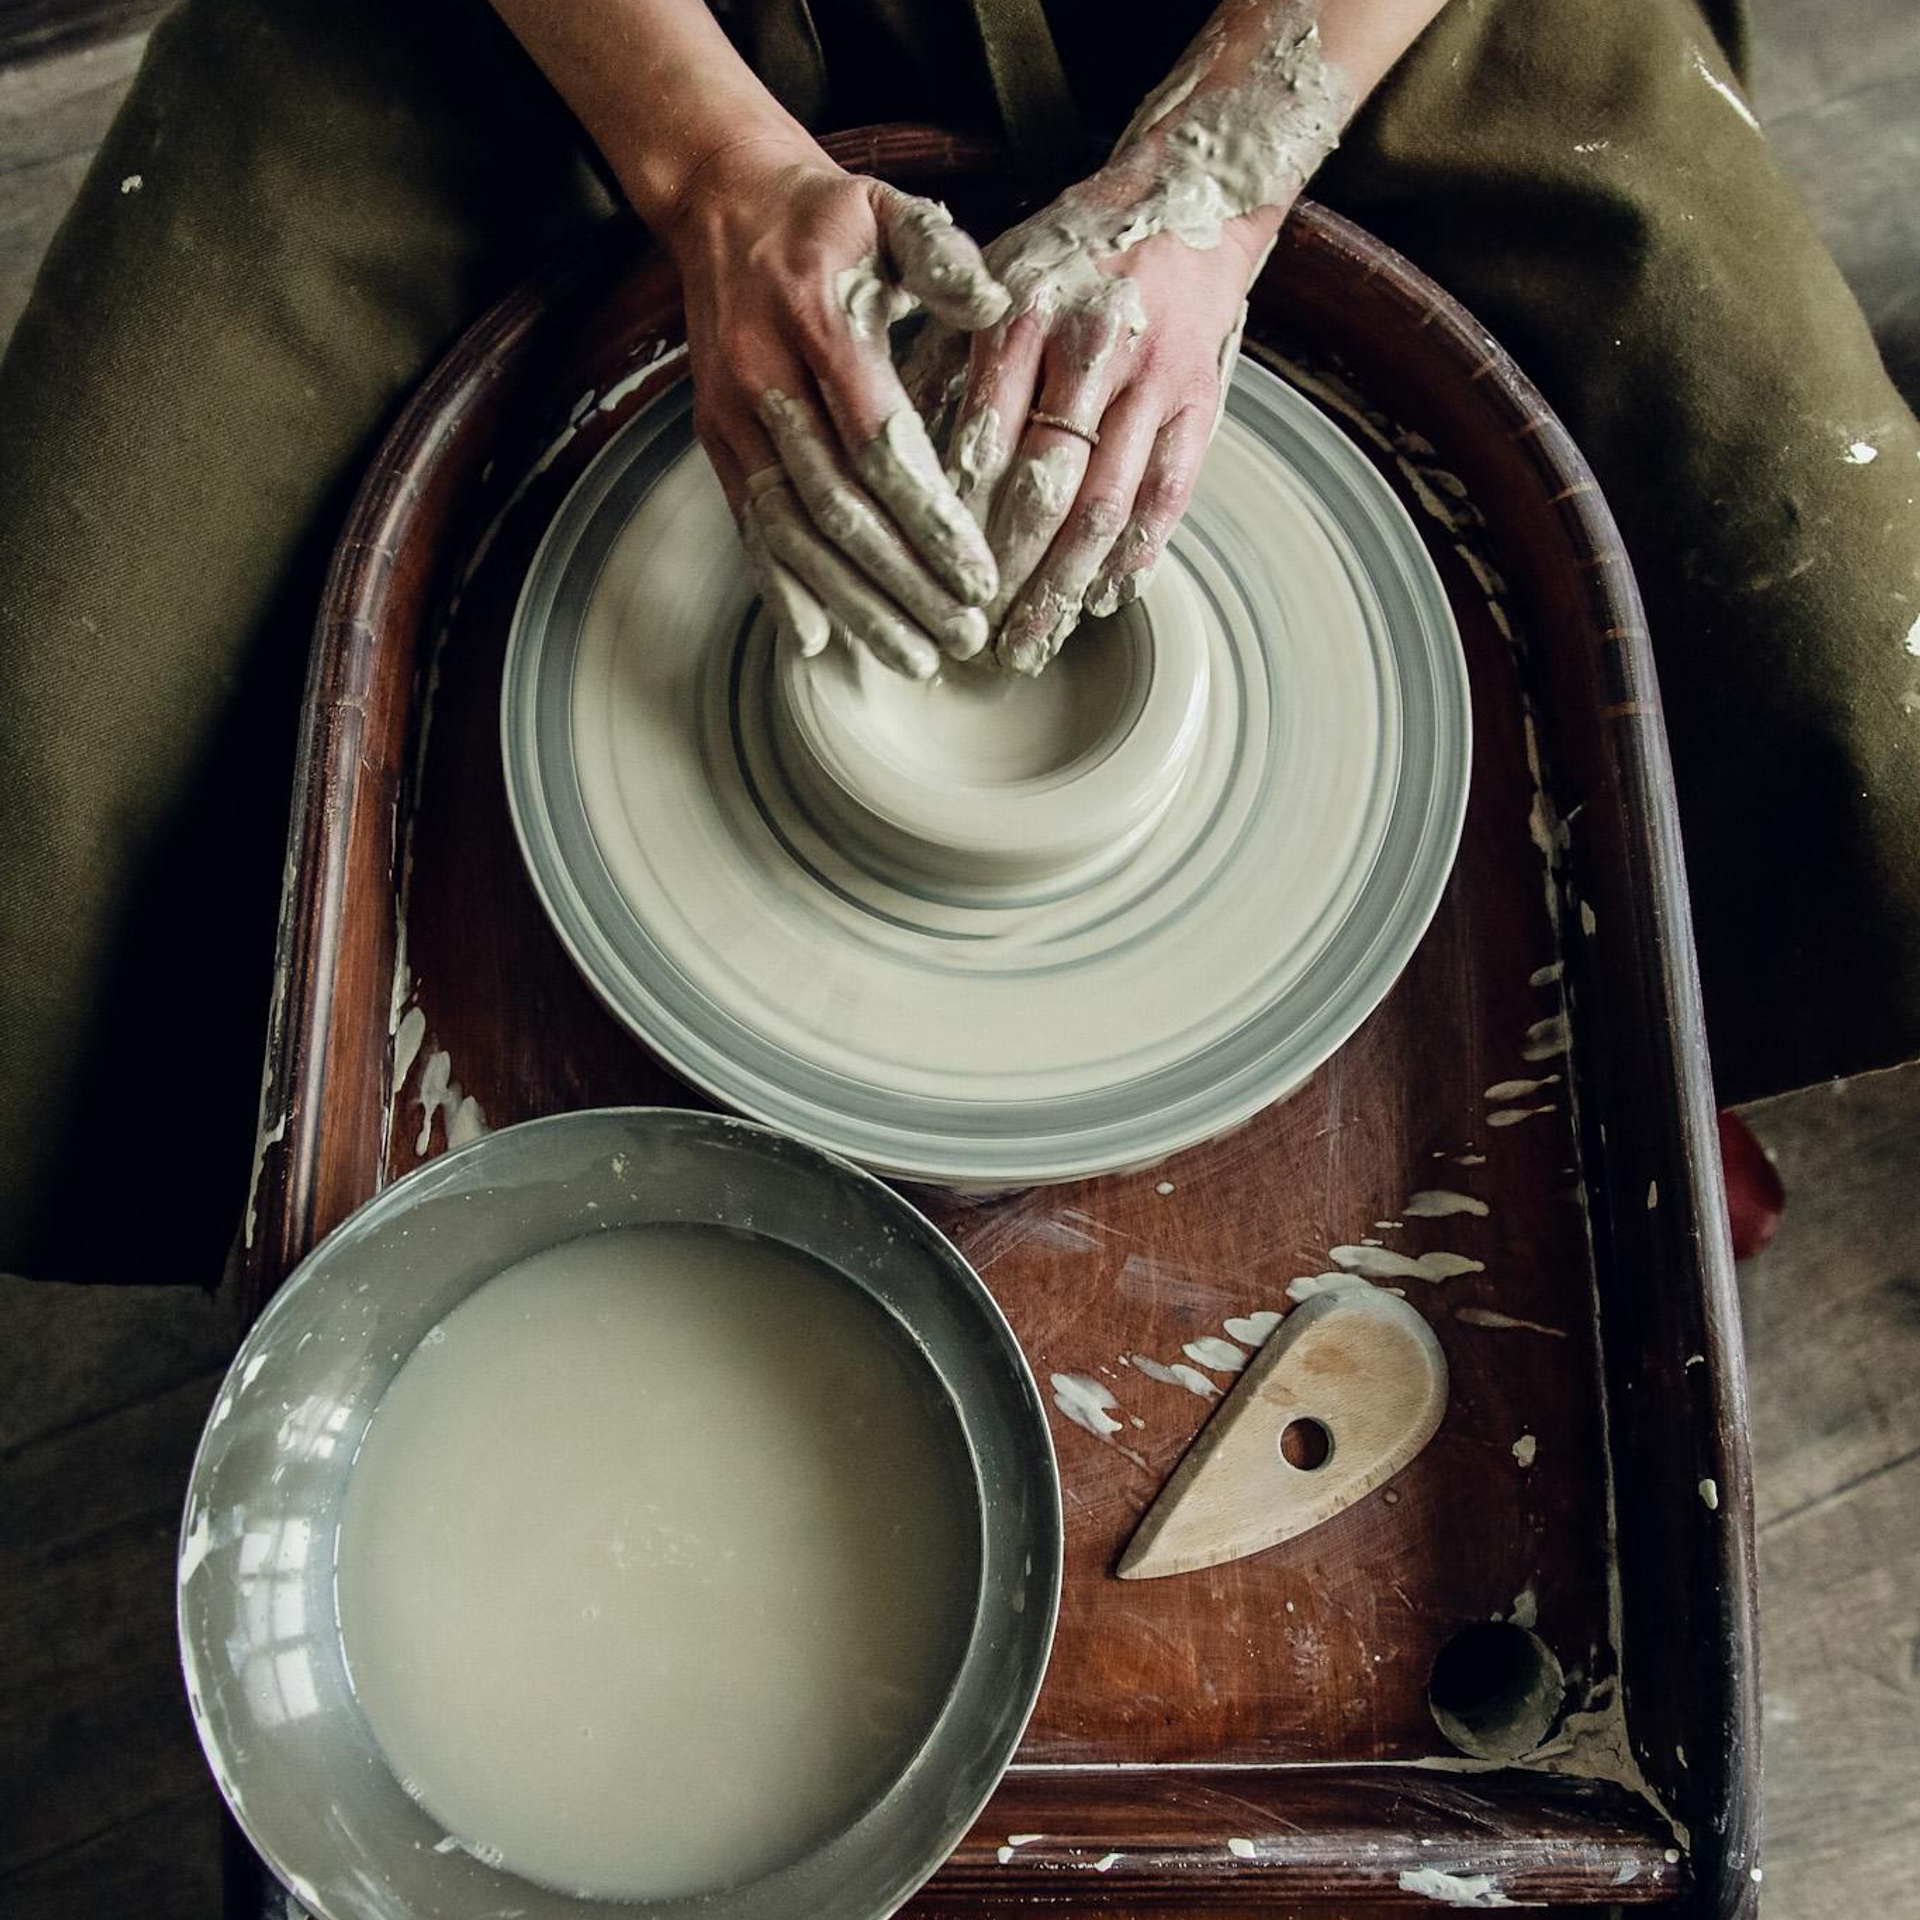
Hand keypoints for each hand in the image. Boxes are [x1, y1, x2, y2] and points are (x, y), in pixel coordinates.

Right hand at [663, 139, 1011, 678]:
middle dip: (905, 584)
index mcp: (819, 323)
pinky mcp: (718, 443)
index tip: (980, 575)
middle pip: (840, 508)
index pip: (879, 445)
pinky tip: (817, 641)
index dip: (930, 520)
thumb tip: (997, 306)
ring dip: (854, 604)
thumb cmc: (828, 220)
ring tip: (913, 657)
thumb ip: (944, 259)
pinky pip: (750, 527)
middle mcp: (766, 380)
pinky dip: (780, 588)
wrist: (723, 204)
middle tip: (963, 636)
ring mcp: (733, 419)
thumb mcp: (890, 213)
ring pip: (794, 533)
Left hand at [910, 181, 1278, 674]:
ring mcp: (1154, 379)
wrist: (1192, 196)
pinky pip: (1168, 496)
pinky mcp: (1199, 404)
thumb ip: (938, 359)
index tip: (923, 581)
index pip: (981, 438)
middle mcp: (1093, 346)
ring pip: (1106, 505)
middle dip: (1007, 575)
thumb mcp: (989, 281)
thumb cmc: (1068, 252)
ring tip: (1032, 645)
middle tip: (973, 641)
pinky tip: (1104, 602)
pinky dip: (1136, 557)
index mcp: (1024, 313)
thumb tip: (887, 456)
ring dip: (1066, 588)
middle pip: (1045, 485)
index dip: (953, 520)